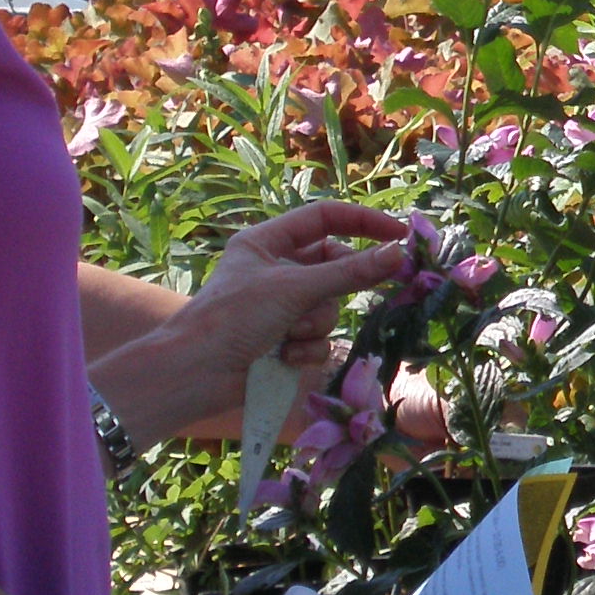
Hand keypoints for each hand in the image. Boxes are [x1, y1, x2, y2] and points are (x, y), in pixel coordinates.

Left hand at [195, 197, 408, 378]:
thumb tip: (399, 253)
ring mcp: (280, 307)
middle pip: (332, 267)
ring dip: (314, 324)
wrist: (195, 376)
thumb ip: (350, 272)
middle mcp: (275, 270)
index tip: (399, 235)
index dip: (362, 223)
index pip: (325, 218)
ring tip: (289, 335)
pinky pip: (319, 338)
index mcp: (267, 242)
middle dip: (333, 290)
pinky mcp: (285, 341)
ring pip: (329, 307)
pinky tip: (285, 357)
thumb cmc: (233, 318)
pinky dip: (306, 348)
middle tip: (352, 294)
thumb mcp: (294, 288)